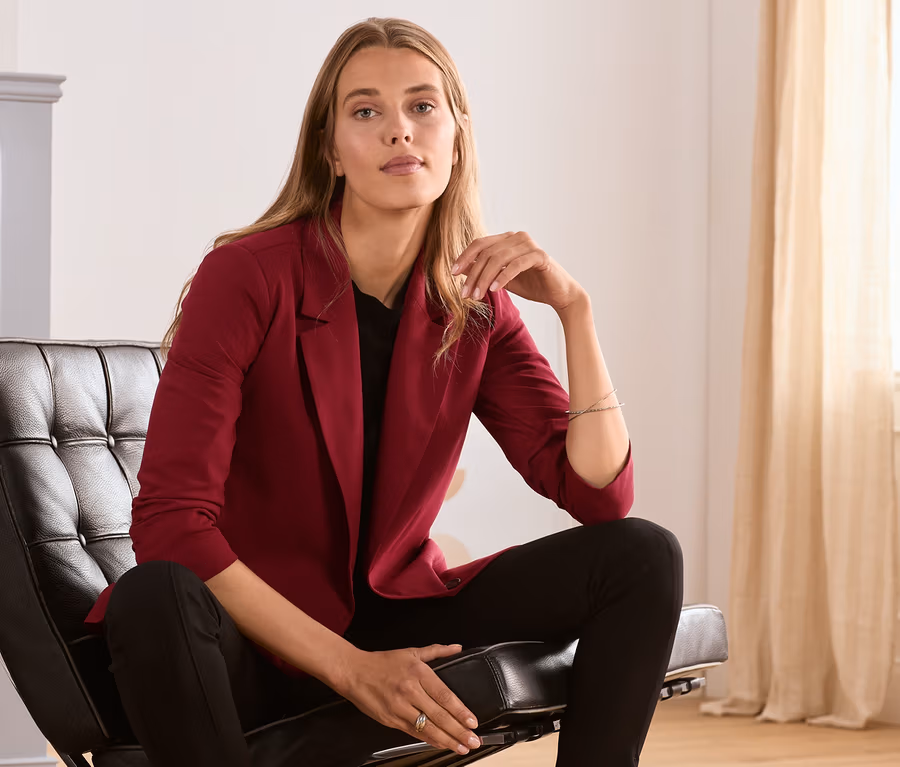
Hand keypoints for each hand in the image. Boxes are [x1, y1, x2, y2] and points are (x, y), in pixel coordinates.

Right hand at [334, 643, 482, 754]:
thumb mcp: (411, 652)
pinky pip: (414, 733)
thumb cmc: (382, 662)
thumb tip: (456, 648)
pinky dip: (429, 740)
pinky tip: (441, 744)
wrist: (354, 672)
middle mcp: (410, 691)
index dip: (460, 711)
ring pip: (428, 727)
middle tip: (473, 740)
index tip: (472, 721)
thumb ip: (437, 651)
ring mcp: (400, 707)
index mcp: (418, 673)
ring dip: (447, 739)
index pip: (445, 695)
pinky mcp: (391, 720)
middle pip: (439, 715)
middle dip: (459, 730)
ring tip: (461, 746)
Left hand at [451, 231, 586, 311]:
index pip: (480, 243)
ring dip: (484, 279)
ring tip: (477, 296)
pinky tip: (494, 289)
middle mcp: (517, 237)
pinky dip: (502, 277)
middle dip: (473, 274)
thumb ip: (484, 271)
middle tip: (465, 294)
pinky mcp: (540, 255)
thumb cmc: (531, 285)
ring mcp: (529, 244)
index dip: (464, 257)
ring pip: (498, 258)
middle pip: (486, 252)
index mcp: (507, 239)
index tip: (452, 273)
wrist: (559, 294)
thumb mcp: (501, 279)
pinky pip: (515, 265)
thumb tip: (460, 270)